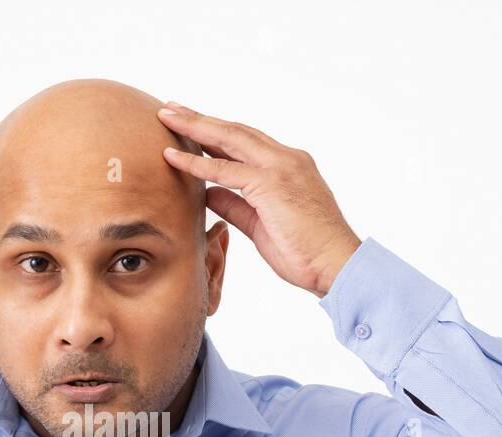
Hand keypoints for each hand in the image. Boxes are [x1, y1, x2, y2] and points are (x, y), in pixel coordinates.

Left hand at [157, 101, 360, 297]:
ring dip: (195, 126)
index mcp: (288, 167)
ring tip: (166, 115)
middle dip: (200, 119)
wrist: (336, 264)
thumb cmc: (304, 252)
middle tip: (170, 107)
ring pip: (230, 139)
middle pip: (235, 131)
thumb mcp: (261, 225)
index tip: (190, 127)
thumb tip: (209, 193)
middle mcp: (285, 159)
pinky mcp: (272, 183)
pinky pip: (226, 170)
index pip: (246, 143)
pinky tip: (172, 156)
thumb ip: (236, 205)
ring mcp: (280, 167)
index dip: (216, 134)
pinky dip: (197, 162)